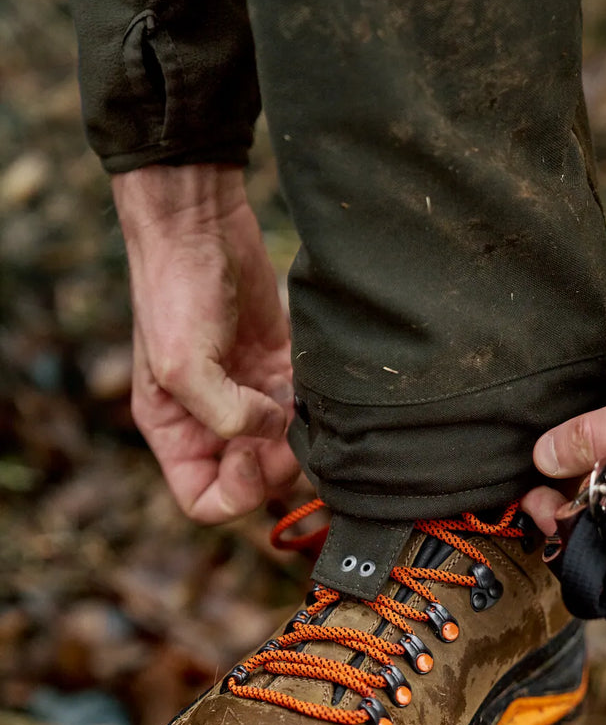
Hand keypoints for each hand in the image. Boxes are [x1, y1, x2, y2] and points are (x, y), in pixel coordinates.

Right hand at [113, 164, 299, 523]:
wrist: (200, 223)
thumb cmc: (175, 291)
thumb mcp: (184, 366)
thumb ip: (225, 417)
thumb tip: (272, 433)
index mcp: (174, 430)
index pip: (204, 501)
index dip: (235, 495)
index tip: (251, 456)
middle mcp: (210, 421)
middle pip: (254, 480)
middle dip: (276, 465)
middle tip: (288, 427)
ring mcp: (247, 396)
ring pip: (285, 449)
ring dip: (300, 437)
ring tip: (299, 401)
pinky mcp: (278, 368)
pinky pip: (304, 409)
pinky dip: (313, 407)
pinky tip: (310, 383)